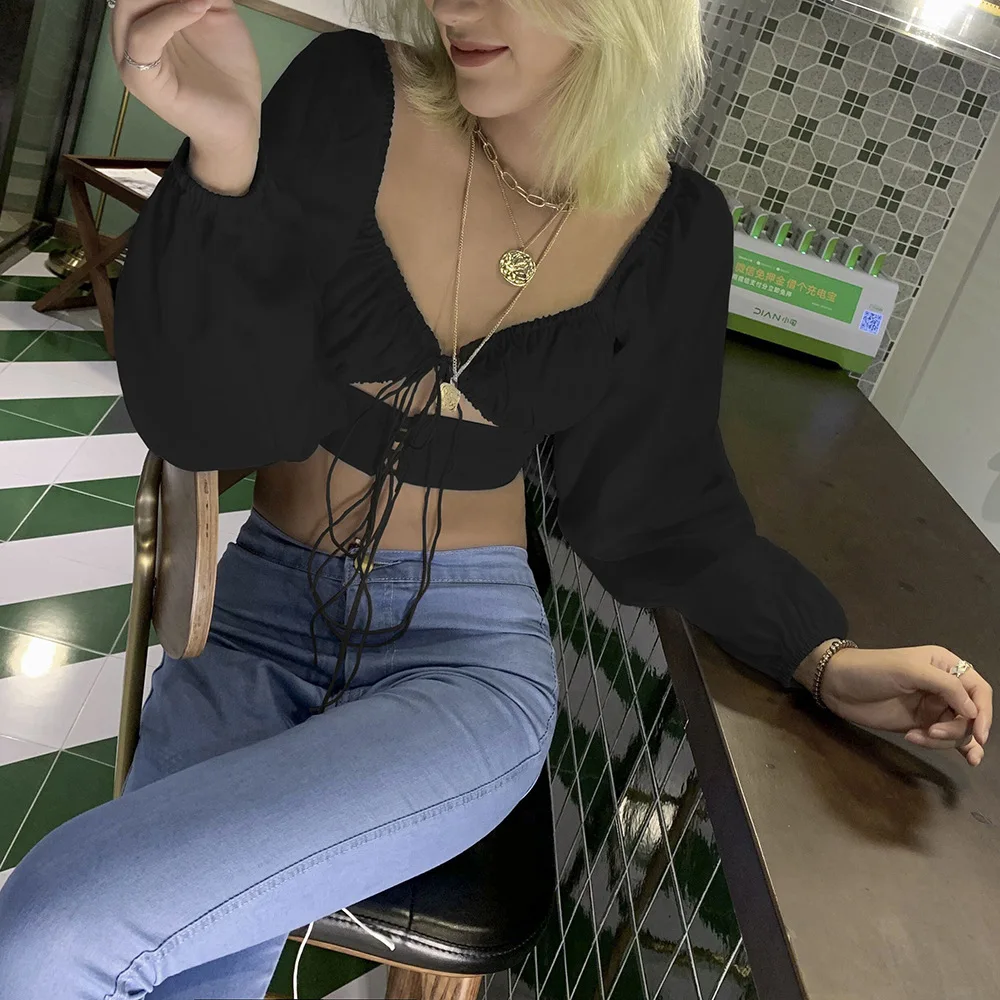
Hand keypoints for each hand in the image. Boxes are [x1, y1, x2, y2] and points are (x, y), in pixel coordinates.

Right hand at [109, 0, 260, 154]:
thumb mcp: (218, 16)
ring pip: (130, 7)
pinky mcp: (140, 80)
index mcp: (147, 19)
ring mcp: (131, 59)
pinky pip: (143, 37)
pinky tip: (199, 6)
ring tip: (204, 0)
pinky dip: (169, 16)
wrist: (239, 121)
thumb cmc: (229, 72)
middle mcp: (131, 35)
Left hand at [796, 644, 991, 766]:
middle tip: (932, 732)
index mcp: (945, 666)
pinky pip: (947, 739)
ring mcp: (932, 708)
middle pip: (971, 714)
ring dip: (944, 739)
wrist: (837, 685)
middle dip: (957, 728)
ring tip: (916, 736)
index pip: (978, 689)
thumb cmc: (871, 669)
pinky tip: (968, 759)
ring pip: (958, 730)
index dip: (984, 711)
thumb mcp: (908, 670)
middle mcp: (943, 687)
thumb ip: (944, 686)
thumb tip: (973, 711)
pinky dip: (956, 748)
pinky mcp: (921, 724)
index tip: (979, 732)